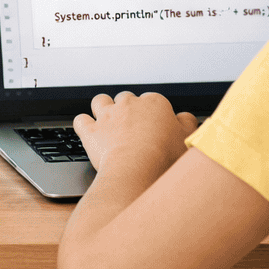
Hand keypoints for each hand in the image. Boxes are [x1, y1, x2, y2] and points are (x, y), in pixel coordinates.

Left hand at [74, 91, 198, 177]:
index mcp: (154, 103)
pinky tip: (89, 131)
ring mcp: (107, 116)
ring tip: (108, 122)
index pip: (153, 101)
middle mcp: (129, 104)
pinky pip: (81, 120)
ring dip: (103, 108)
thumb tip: (185, 118)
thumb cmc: (164, 155)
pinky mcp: (91, 131)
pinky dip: (83, 124)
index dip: (153, 114)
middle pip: (126, 99)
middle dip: (128, 109)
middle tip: (133, 127)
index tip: (156, 127)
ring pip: (101, 101)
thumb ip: (187, 123)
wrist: (138, 169)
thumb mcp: (187, 138)